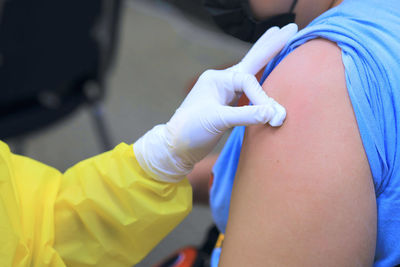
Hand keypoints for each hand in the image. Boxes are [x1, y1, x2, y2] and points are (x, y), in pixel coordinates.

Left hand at [134, 24, 297, 181]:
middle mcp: (222, 82)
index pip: (248, 81)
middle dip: (270, 45)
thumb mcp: (217, 121)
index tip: (271, 116)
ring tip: (278, 36)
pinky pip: (249, 90)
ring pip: (251, 72)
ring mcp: (225, 93)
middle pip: (252, 60)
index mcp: (217, 79)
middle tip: (290, 28)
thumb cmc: (190, 130)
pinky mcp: (228, 106)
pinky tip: (266, 69)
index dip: (261, 96)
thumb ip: (246, 115)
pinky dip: (260, 80)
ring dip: (266, 56)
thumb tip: (274, 112)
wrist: (176, 147)